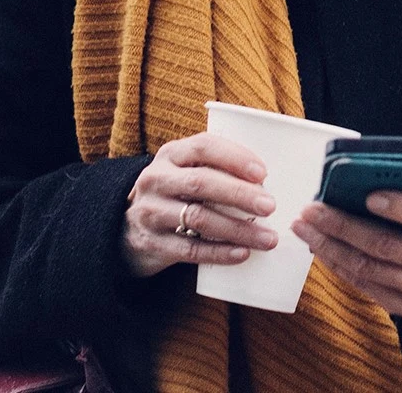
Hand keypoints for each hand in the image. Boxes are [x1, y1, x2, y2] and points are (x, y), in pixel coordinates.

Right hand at [123, 133, 280, 277]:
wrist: (126, 228)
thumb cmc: (174, 195)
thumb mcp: (184, 172)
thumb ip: (217, 170)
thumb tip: (274, 181)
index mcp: (170, 155)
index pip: (203, 147)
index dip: (234, 157)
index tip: (263, 173)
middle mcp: (156, 179)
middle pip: (201, 182)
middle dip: (239, 194)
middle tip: (271, 206)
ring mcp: (151, 212)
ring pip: (198, 217)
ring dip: (237, 228)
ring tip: (267, 238)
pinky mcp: (152, 243)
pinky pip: (189, 249)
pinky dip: (219, 252)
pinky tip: (242, 254)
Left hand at [291, 159, 401, 318]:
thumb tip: (386, 155)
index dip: (399, 207)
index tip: (367, 196)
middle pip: (388, 247)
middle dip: (344, 227)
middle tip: (313, 210)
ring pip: (370, 270)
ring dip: (330, 248)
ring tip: (305, 227)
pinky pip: (366, 287)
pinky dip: (338, 266)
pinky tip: (319, 247)